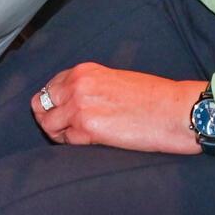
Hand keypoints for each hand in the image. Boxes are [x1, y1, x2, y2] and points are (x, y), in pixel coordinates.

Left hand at [33, 65, 204, 153]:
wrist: (173, 110)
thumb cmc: (153, 97)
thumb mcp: (115, 80)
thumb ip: (91, 86)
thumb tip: (77, 101)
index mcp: (84, 70)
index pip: (51, 86)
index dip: (54, 102)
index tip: (61, 112)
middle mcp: (77, 84)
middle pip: (41, 103)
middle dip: (49, 117)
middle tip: (62, 128)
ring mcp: (79, 106)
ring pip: (47, 124)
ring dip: (57, 133)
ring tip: (74, 138)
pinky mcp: (87, 128)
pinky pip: (65, 140)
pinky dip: (71, 144)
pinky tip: (86, 143)